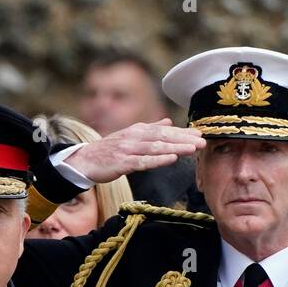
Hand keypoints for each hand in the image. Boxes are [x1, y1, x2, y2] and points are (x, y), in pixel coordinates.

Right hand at [63, 119, 205, 183]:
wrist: (85, 161)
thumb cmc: (109, 151)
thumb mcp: (129, 136)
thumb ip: (149, 129)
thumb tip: (168, 122)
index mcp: (138, 130)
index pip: (164, 130)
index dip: (182, 132)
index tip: (199, 134)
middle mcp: (134, 137)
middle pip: (163, 137)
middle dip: (183, 139)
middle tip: (202, 141)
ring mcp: (128, 150)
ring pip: (156, 148)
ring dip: (175, 148)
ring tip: (192, 149)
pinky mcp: (122, 163)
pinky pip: (143, 162)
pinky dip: (158, 160)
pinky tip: (171, 159)